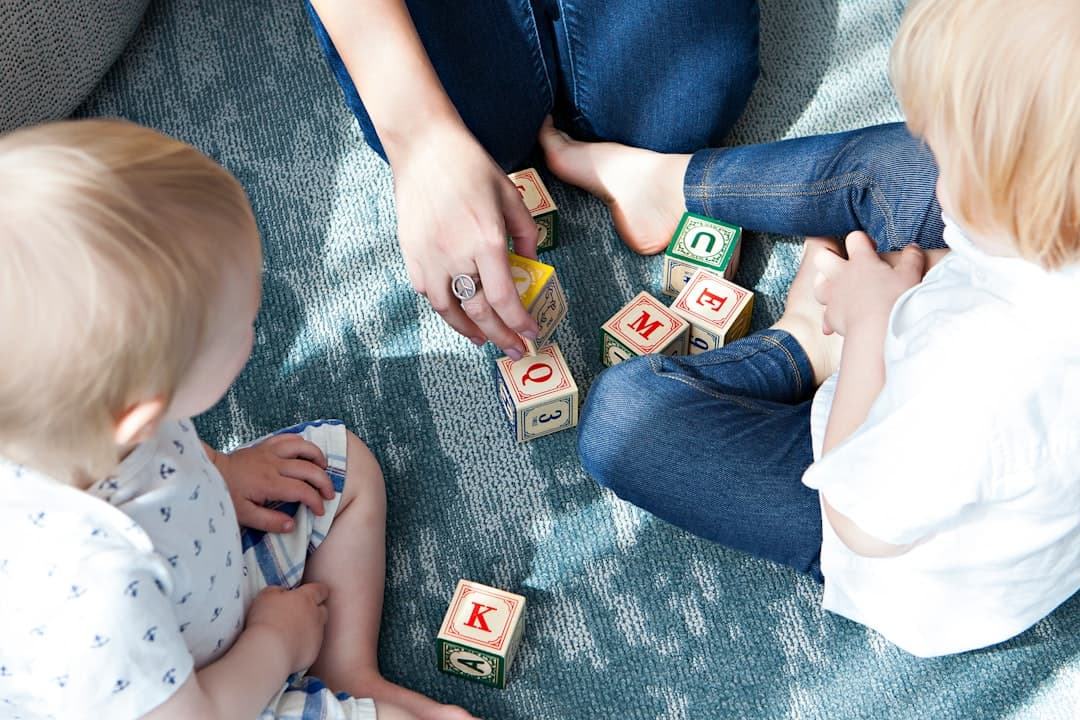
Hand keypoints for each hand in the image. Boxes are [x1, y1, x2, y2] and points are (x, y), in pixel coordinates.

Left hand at [211, 435, 334, 532]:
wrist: (210, 473)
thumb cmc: (226, 496)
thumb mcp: (244, 516)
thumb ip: (269, 522)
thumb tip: (292, 525)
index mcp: (269, 484)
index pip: (302, 491)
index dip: (316, 501)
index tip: (320, 511)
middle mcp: (273, 464)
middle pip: (309, 469)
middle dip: (324, 482)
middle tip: (329, 494)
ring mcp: (270, 452)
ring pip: (303, 447)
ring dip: (318, 457)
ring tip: (324, 469)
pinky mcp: (266, 445)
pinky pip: (289, 437)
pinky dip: (303, 443)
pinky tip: (307, 453)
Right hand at [245, 583, 329, 673]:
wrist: (270, 650)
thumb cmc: (266, 620)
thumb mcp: (266, 595)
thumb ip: (278, 590)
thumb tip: (282, 592)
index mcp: (307, 598)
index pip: (320, 590)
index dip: (317, 591)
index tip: (313, 592)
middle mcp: (316, 616)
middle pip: (322, 610)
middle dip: (315, 610)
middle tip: (300, 613)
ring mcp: (317, 635)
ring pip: (318, 629)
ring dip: (309, 629)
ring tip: (292, 633)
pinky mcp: (314, 652)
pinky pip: (312, 646)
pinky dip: (304, 646)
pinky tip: (290, 648)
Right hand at [390, 122, 539, 357]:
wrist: (423, 147)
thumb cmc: (471, 166)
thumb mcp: (511, 195)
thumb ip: (526, 234)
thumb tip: (531, 266)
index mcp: (486, 239)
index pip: (505, 298)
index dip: (519, 323)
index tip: (531, 334)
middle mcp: (456, 254)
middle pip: (480, 312)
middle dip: (501, 336)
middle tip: (515, 350)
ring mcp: (429, 257)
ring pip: (449, 310)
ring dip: (469, 331)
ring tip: (485, 339)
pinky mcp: (411, 254)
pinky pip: (429, 293)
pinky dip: (445, 308)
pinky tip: (458, 311)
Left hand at [813, 231, 924, 336]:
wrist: (877, 330)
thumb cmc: (895, 301)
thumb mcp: (910, 275)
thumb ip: (911, 258)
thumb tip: (913, 248)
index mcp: (861, 260)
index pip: (854, 238)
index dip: (862, 240)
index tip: (872, 249)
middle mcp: (841, 275)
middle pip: (822, 256)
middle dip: (830, 256)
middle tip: (843, 263)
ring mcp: (832, 295)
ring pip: (818, 284)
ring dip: (825, 285)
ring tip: (837, 289)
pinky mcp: (830, 316)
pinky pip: (824, 315)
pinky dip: (829, 317)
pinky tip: (836, 321)